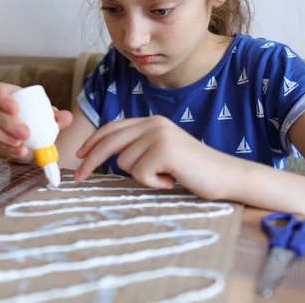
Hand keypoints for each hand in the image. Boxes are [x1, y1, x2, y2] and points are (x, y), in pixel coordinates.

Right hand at [0, 83, 72, 163]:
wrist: (34, 139)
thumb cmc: (39, 121)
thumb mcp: (49, 118)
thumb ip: (58, 117)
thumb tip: (67, 117)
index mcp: (9, 96)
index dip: (2, 98)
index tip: (15, 109)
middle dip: (9, 124)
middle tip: (26, 133)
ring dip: (4, 137)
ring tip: (21, 146)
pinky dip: (9, 150)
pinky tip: (21, 153)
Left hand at [74, 116, 237, 199]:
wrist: (225, 175)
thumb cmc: (193, 169)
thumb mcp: (161, 151)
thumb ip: (139, 147)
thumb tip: (105, 156)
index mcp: (152, 121)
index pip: (113, 128)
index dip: (93, 142)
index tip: (78, 156)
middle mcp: (154, 123)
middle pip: (110, 141)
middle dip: (90, 160)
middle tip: (79, 178)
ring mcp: (159, 135)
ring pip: (124, 163)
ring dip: (142, 177)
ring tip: (165, 176)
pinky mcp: (164, 150)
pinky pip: (140, 173)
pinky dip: (153, 183)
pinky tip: (171, 180)